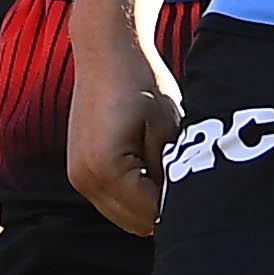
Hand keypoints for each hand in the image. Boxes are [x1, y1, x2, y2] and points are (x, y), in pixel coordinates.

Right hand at [65, 19, 180, 237]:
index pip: (151, 215)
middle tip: (183, 178)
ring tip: (164, 168)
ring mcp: (77, 176)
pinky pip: (111, 200)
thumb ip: (172, 174)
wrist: (105, 51)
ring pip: (123, 215)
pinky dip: (131, 194)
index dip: (178, 207)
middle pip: (135, 223)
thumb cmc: (140, 82)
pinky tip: (147, 165)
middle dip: (161, 210)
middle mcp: (84, 179)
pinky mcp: (78, 169)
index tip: (195, 185)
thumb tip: (182, 208)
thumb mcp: (169, 130)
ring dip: (146, 204)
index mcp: (106, 168)